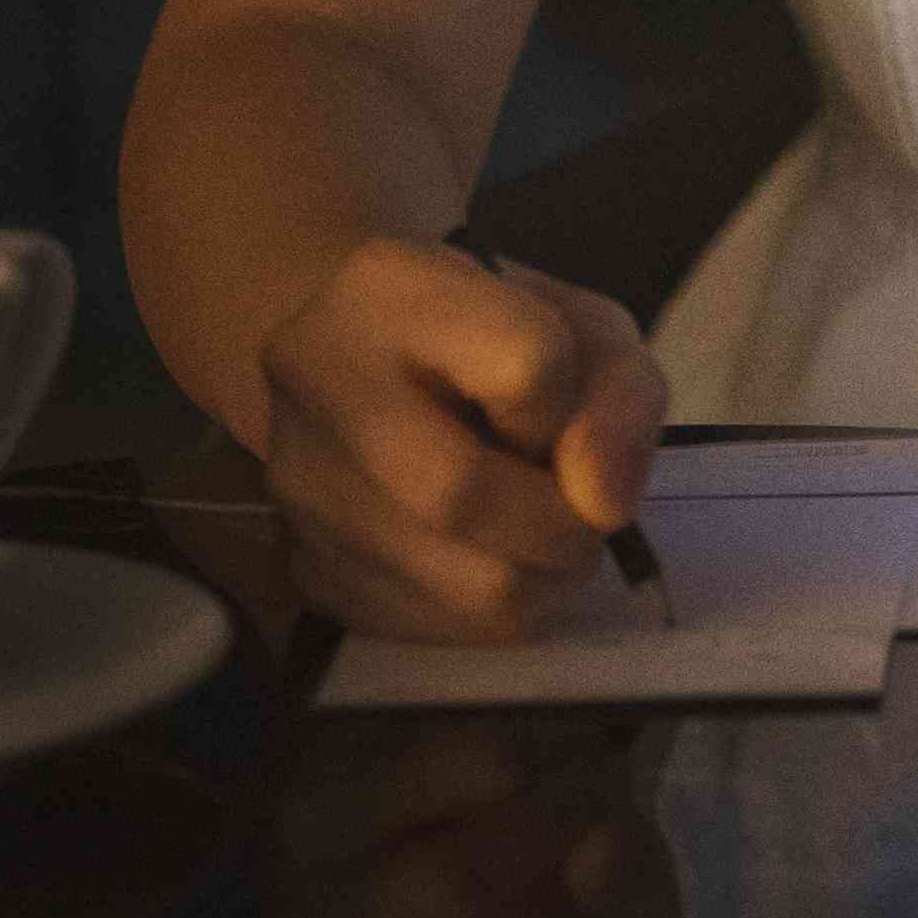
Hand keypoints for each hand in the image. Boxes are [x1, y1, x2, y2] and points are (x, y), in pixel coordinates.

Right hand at [258, 235, 665, 639]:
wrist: (371, 366)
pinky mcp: (305, 570)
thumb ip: (620, 396)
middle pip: (462, 497)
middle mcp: (314, 383)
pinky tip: (483, 555)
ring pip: (464, 586)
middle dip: (562, 523)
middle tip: (577, 508)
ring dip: (541, 576)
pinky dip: (492, 610)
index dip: (574, 404)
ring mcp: (297, 487)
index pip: (528, 364)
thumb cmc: (495, 338)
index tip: (562, 407)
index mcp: (386, 287)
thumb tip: (605, 503)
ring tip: (535, 530)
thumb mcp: (585, 328)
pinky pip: (438, 630)